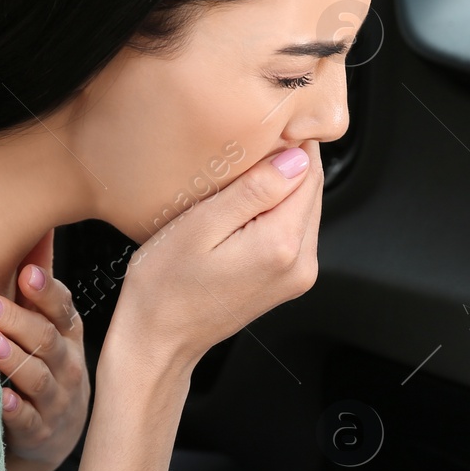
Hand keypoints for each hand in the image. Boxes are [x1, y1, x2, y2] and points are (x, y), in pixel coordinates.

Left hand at [0, 230, 88, 470]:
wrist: (57, 432)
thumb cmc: (46, 364)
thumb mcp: (50, 323)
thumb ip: (39, 281)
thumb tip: (40, 226)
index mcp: (67, 333)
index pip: (62, 309)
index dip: (45, 292)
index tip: (26, 273)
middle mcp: (66, 364)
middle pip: (45, 339)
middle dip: (15, 320)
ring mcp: (55, 399)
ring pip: (37, 377)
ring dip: (12, 360)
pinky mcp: (39, 430)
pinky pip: (28, 420)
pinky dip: (15, 409)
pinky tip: (1, 398)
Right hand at [111, 138, 322, 377]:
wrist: (158, 341)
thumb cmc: (164, 288)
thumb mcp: (199, 226)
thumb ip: (253, 191)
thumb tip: (295, 158)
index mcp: (281, 244)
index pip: (309, 171)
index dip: (287, 142)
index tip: (258, 129)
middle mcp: (300, 263)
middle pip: (312, 188)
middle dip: (285, 163)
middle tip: (243, 149)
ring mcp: (297, 276)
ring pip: (304, 207)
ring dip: (279, 186)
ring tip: (236, 181)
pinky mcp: (287, 280)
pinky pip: (293, 229)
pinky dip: (274, 211)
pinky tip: (241, 209)